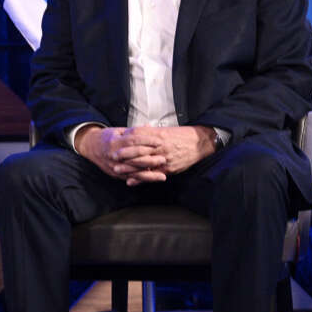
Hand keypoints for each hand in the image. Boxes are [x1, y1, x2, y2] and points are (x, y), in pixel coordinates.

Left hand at [76, 124, 214, 185]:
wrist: (199, 143)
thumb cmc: (180, 136)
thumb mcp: (165, 131)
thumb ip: (149, 132)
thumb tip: (135, 130)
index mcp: (158, 135)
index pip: (139, 137)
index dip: (127, 139)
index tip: (116, 141)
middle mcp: (160, 147)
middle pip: (139, 150)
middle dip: (125, 154)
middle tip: (112, 157)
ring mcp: (164, 158)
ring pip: (144, 164)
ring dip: (129, 167)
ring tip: (117, 169)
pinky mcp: (168, 169)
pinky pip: (152, 174)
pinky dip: (141, 178)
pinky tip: (131, 181)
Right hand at [76, 125, 165, 184]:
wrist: (91, 147)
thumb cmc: (107, 138)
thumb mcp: (119, 131)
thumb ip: (134, 131)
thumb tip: (149, 126)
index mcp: (115, 141)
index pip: (133, 140)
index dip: (147, 140)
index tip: (159, 141)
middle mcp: (114, 154)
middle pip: (134, 156)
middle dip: (150, 158)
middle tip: (163, 159)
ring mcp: (114, 165)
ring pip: (133, 170)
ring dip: (149, 173)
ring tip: (162, 174)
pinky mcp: (116, 173)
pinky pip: (131, 177)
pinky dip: (143, 179)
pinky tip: (153, 179)